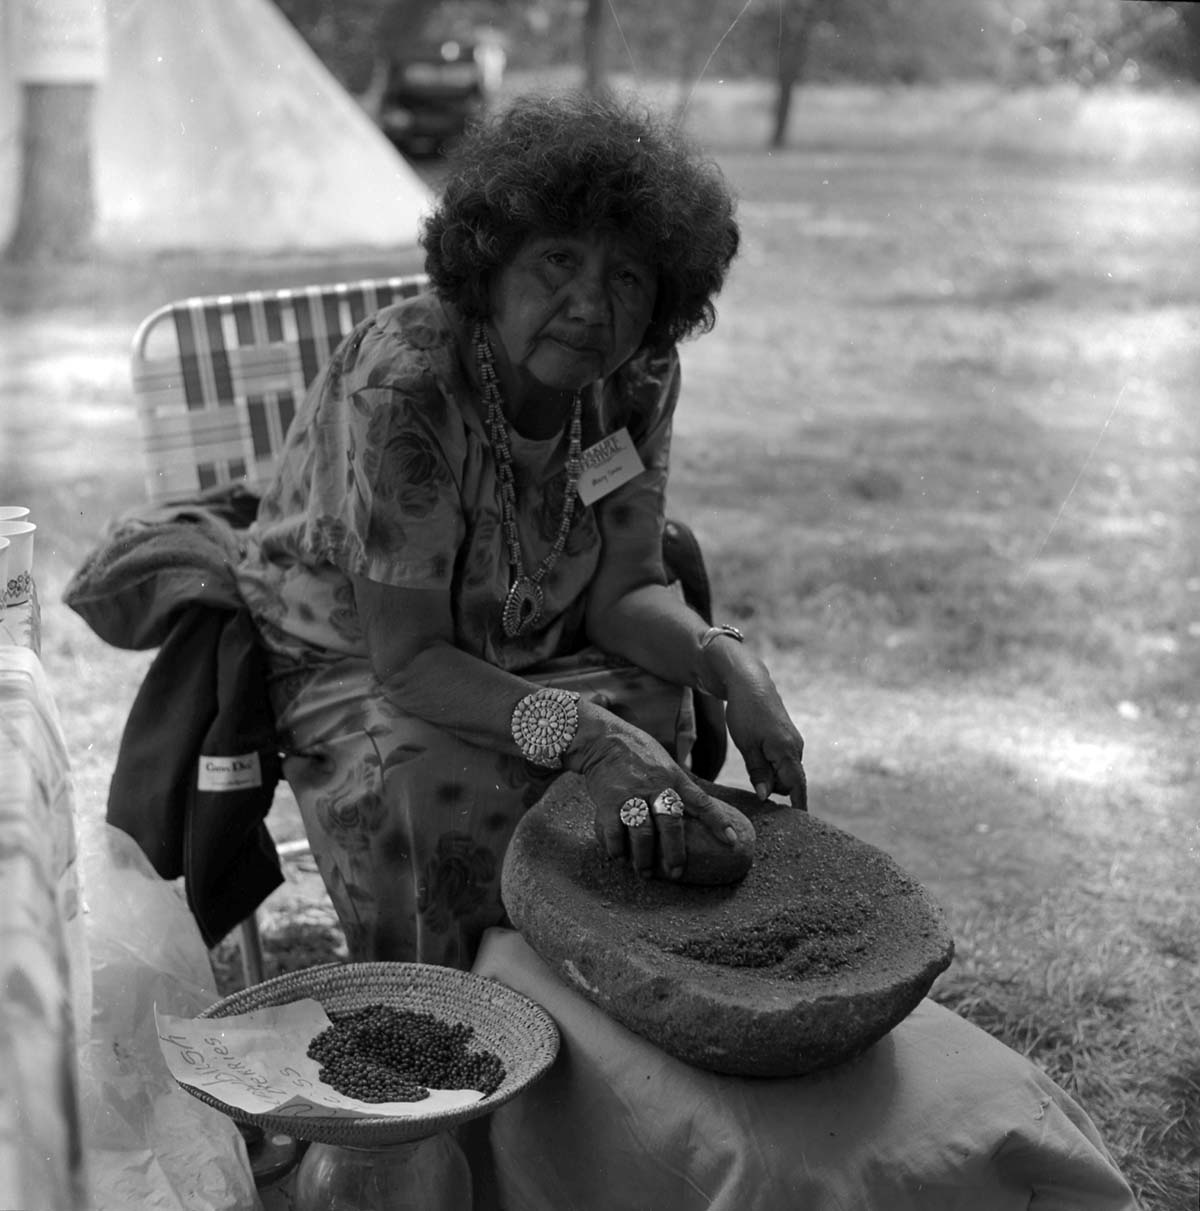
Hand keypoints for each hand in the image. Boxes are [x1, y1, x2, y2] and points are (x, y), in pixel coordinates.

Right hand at [575, 714, 746, 878]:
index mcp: (674, 778)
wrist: (605, 739)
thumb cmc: (639, 754)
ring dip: (644, 857)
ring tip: (645, 872)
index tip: (731, 841)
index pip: (701, 801)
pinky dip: (617, 847)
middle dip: (675, 852)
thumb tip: (701, 810)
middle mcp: (655, 786)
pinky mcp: (609, 800)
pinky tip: (619, 857)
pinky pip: (614, 830)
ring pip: (642, 832)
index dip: (718, 821)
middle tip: (676, 873)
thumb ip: (680, 786)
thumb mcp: (667, 764)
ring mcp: (632, 793)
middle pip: (670, 823)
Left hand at [723, 665, 806, 809]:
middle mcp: (795, 748)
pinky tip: (756, 757)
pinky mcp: (787, 738)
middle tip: (751, 785)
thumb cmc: (745, 713)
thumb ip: (758, 772)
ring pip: (784, 772)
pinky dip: (772, 766)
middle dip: (774, 789)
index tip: (802, 826)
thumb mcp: (746, 745)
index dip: (798, 807)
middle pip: (789, 783)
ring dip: (771, 776)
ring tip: (751, 762)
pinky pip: (783, 761)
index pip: (797, 787)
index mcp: (786, 752)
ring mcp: (793, 742)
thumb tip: (767, 797)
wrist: (750, 682)